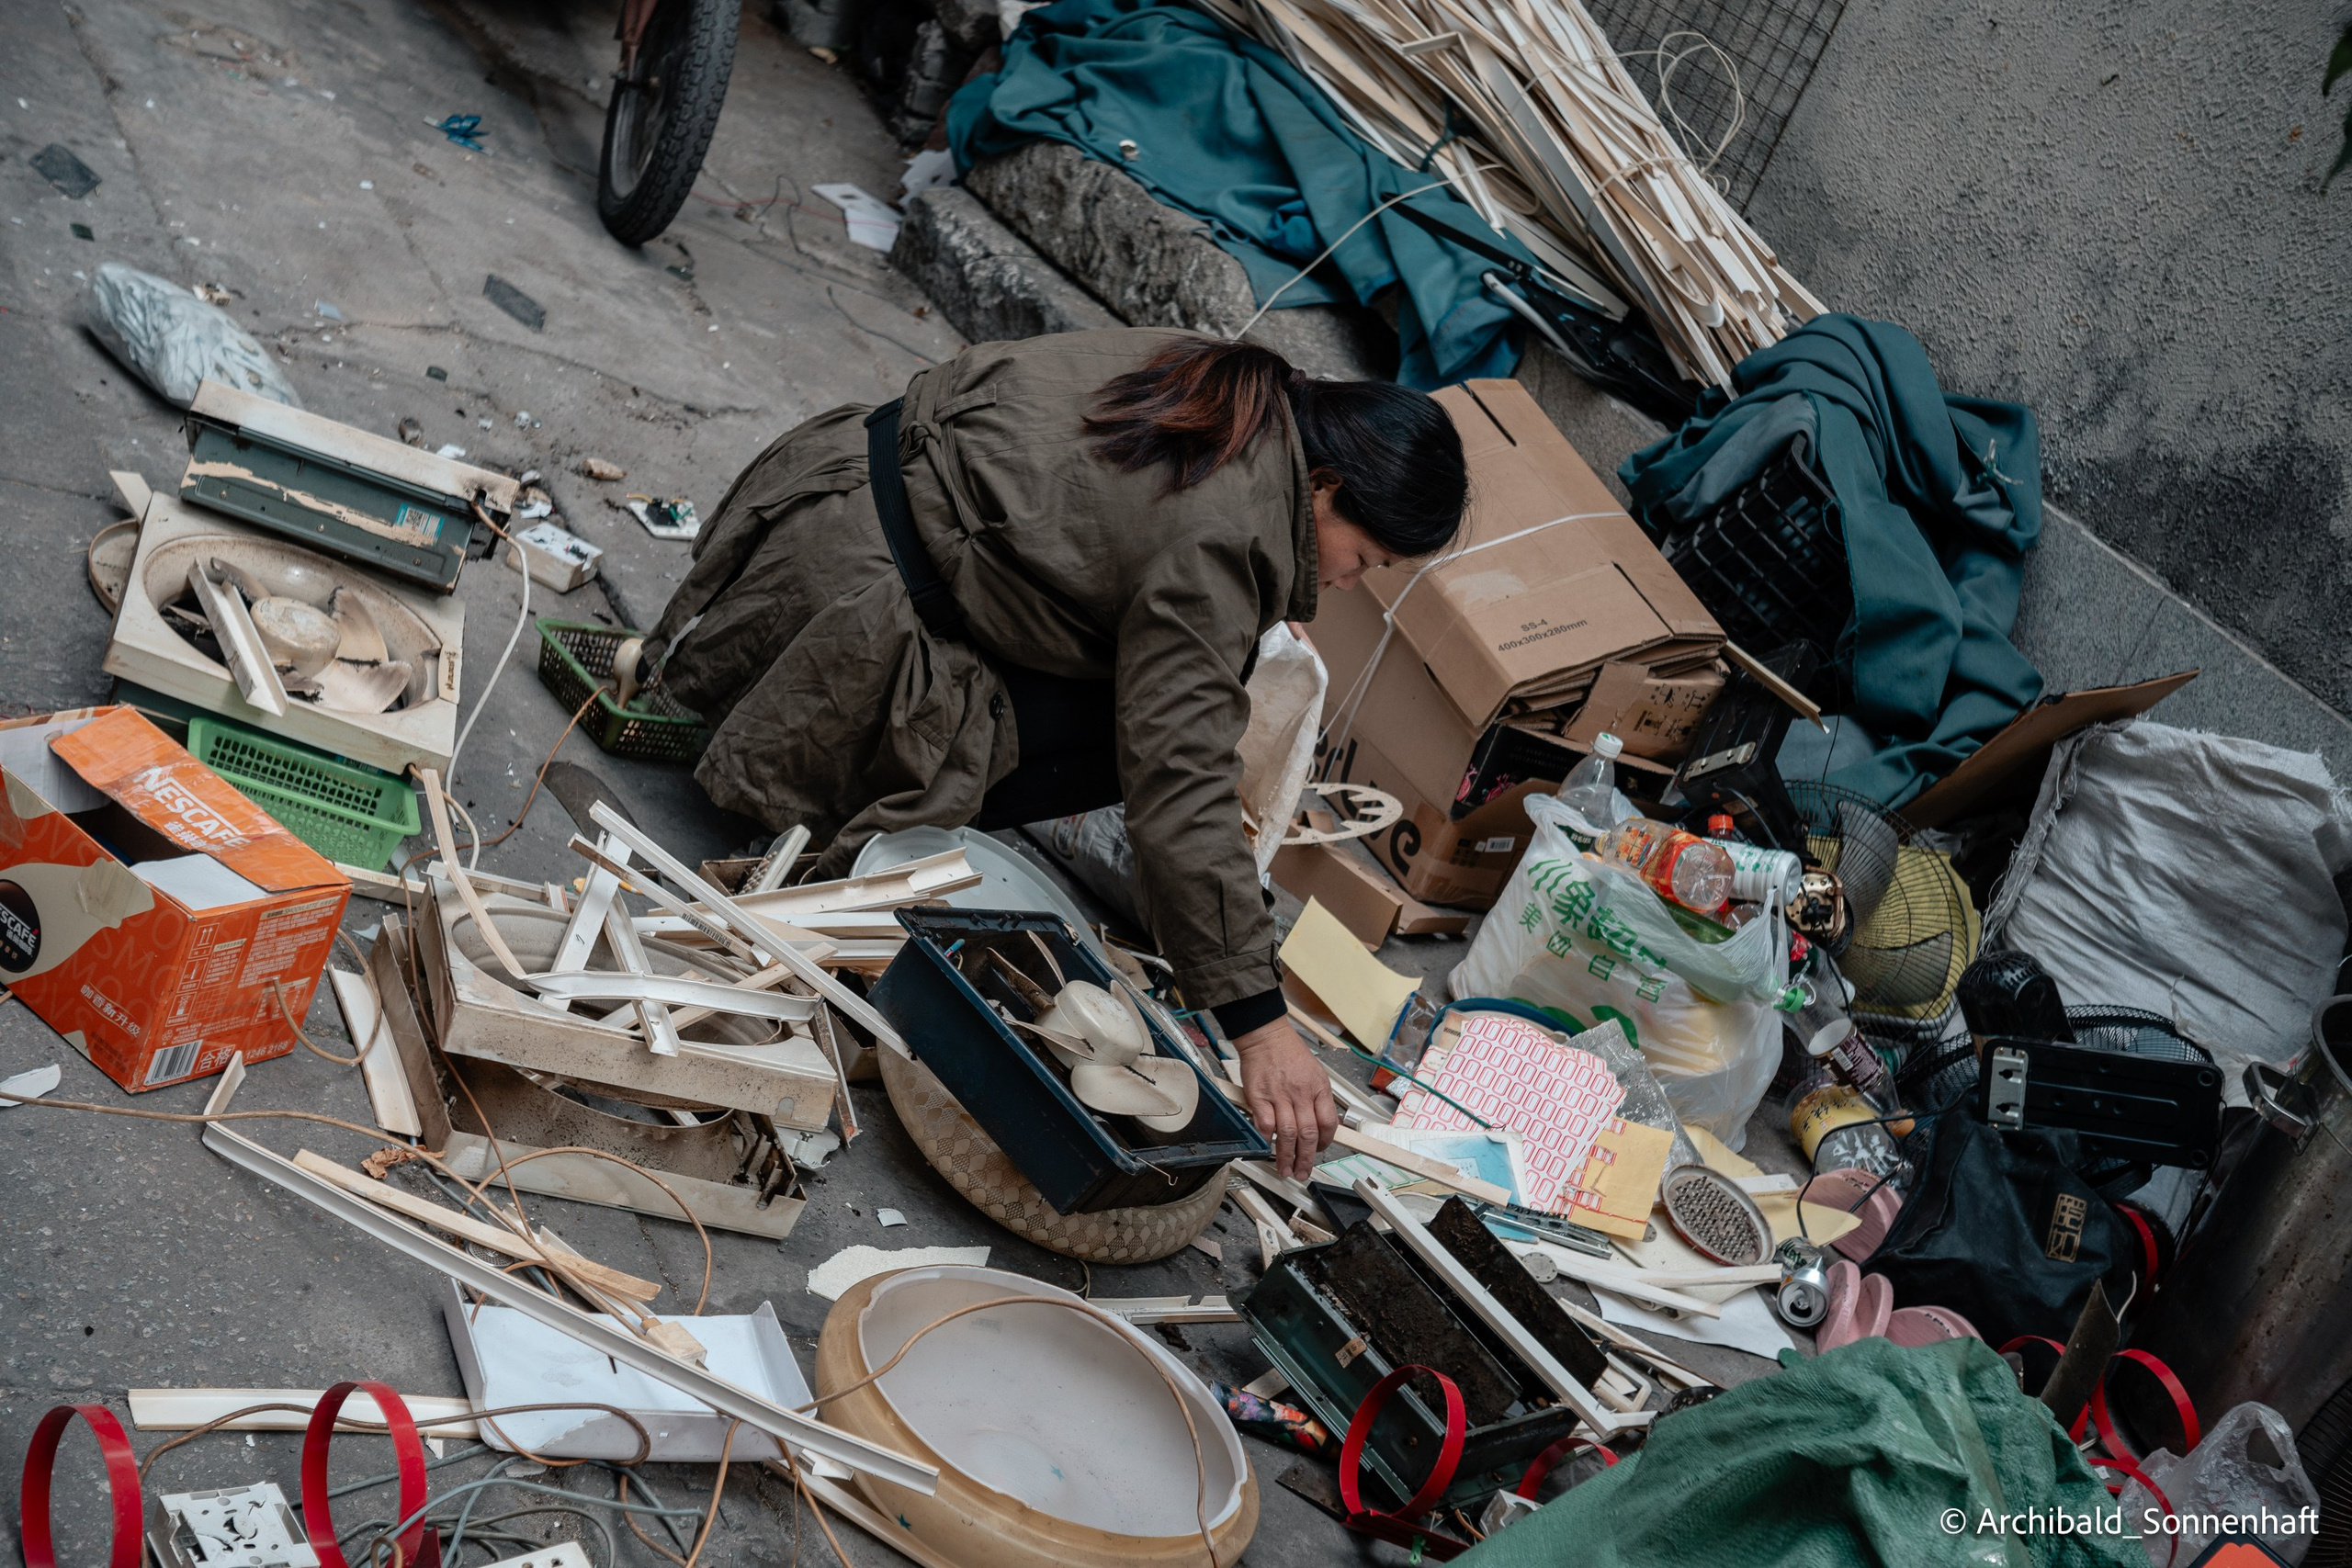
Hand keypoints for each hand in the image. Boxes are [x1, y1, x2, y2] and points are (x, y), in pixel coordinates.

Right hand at [1232, 1017, 1337, 1180]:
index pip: (1328, 1124)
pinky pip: (1265, 1125)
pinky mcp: (1259, 1097)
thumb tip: (1320, 1124)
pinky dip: (1266, 1140)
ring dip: (1286, 1157)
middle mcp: (1301, 1094)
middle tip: (1302, 1172)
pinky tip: (1266, 1148)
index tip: (1319, 1151)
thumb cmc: (1289, 1052)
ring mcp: (1280, 1096)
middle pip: (1309, 1135)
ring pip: (1287, 1135)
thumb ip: (1318, 1098)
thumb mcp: (1315, 1072)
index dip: (1326, 1143)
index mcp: (1319, 1088)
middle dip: (1306, 1159)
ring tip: (1285, 1169)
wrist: (1266, 1036)